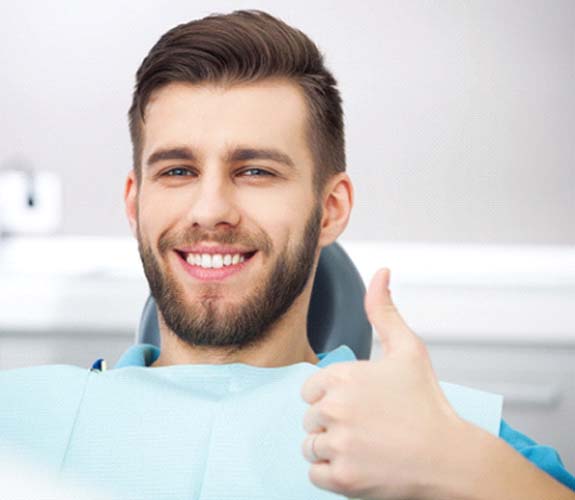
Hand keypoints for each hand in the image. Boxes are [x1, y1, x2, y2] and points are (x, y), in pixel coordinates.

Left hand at [300, 268, 466, 499]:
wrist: (451, 457)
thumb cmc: (428, 403)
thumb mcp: (408, 348)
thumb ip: (384, 310)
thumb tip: (381, 272)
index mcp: (342, 376)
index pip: (310, 390)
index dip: (333, 398)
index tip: (360, 405)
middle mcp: (334, 408)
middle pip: (310, 418)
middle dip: (332, 423)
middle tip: (368, 427)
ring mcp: (338, 444)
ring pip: (311, 445)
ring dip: (331, 447)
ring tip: (365, 446)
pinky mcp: (342, 478)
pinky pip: (315, 473)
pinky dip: (333, 473)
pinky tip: (360, 464)